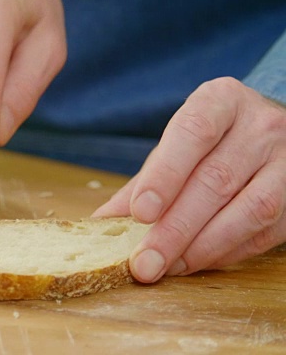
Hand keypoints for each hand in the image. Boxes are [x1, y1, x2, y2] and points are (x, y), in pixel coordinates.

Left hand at [93, 77, 285, 282]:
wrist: (265, 135)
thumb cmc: (208, 143)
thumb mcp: (174, 148)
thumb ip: (142, 183)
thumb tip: (102, 222)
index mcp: (221, 101)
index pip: (194, 133)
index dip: (166, 175)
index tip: (141, 212)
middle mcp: (260, 126)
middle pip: (216, 180)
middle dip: (175, 229)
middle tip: (144, 263)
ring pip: (249, 209)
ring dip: (203, 246)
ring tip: (168, 267)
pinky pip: (265, 231)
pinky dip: (227, 253)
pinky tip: (196, 262)